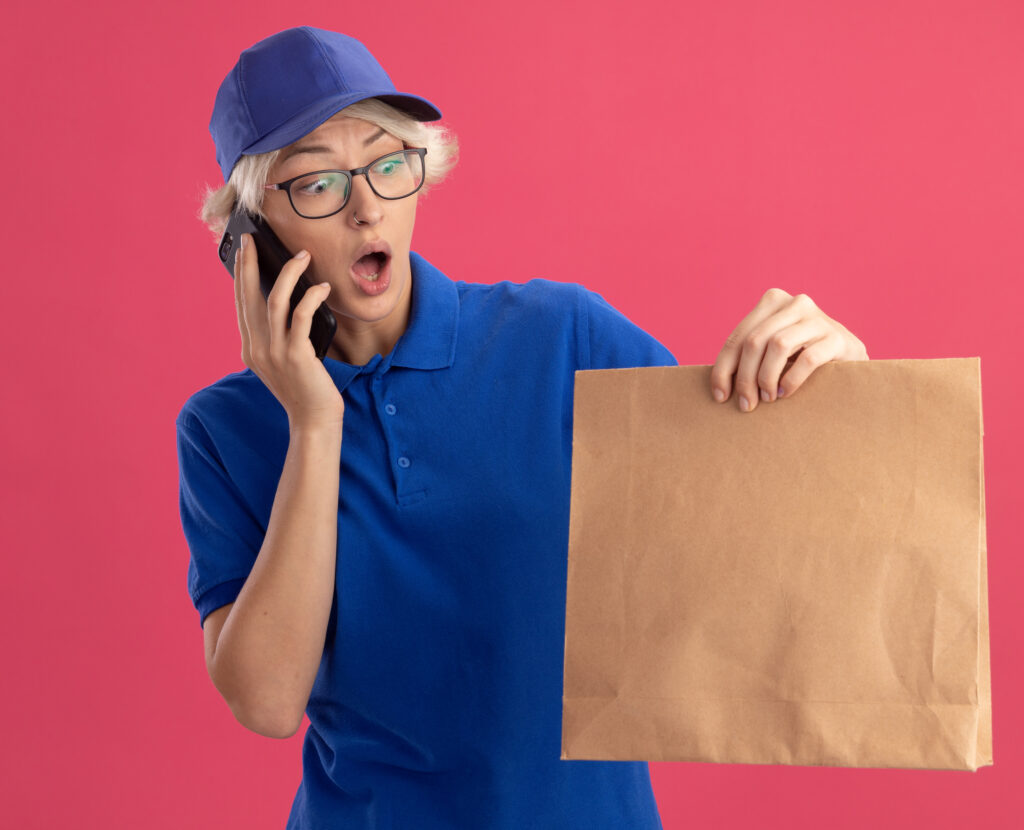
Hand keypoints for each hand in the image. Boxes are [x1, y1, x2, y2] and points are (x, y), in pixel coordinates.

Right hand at [234, 233, 344, 429]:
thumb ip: (277, 336)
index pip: (241, 303)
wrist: (313, 421)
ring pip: (274, 301)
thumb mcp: (283, 361)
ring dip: (289, 274)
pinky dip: (311, 297)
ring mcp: (274, 353)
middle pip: (250, 296)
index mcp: (250, 348)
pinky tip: (322, 288)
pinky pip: (301, 317)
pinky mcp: (296, 356)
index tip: (243, 251)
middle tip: (255, 239)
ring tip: (302, 256)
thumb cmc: (305, 389)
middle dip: (251, 264)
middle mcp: (256, 348)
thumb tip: (287, 300)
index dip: (241, 275)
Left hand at [710, 288, 868, 411]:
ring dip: (766, 377)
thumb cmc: (800, 358)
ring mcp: (819, 318)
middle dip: (745, 378)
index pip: (738, 337)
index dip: (723, 369)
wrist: (850, 360)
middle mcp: (795, 303)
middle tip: (746, 404)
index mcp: (773, 301)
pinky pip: (807, 358)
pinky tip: (785, 393)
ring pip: (778, 345)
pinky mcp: (838, 338)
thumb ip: (749, 356)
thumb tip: (718, 387)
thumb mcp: (771, 350)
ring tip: (767, 398)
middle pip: (755, 342)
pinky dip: (791, 379)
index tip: (719, 396)